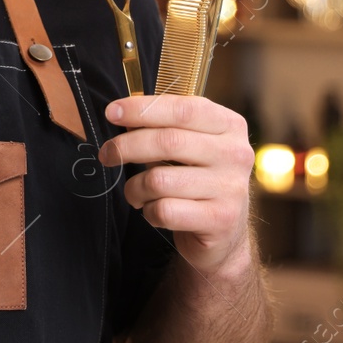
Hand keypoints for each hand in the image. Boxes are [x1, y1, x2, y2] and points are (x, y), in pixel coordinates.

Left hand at [99, 94, 254, 275]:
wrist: (224, 233)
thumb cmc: (196, 180)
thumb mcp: (188, 147)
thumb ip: (161, 129)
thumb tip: (121, 115)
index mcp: (229, 125)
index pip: (182, 109)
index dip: (142, 109)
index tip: (111, 113)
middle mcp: (236, 153)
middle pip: (168, 141)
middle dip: (126, 147)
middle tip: (106, 155)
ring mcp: (231, 188)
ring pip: (159, 180)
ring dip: (135, 187)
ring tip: (137, 193)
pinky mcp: (220, 220)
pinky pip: (165, 210)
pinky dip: (149, 212)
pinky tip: (155, 212)